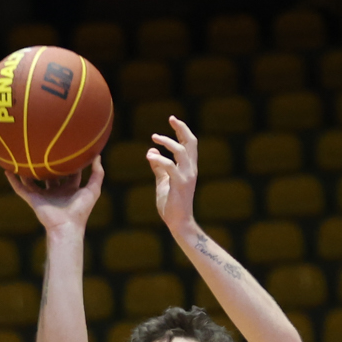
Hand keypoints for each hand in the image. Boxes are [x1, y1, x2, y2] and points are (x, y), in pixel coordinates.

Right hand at [4, 158, 104, 236]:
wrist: (66, 225)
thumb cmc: (81, 209)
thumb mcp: (93, 189)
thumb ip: (97, 173)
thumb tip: (98, 156)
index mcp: (70, 189)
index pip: (70, 173)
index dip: (70, 162)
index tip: (67, 148)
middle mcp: (56, 191)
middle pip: (51, 175)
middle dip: (48, 164)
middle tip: (44, 148)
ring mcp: (43, 195)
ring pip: (33, 180)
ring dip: (28, 170)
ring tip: (21, 157)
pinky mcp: (33, 199)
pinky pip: (20, 188)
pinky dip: (13, 180)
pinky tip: (7, 170)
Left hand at [148, 116, 200, 231]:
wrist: (178, 222)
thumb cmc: (171, 203)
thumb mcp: (163, 181)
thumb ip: (158, 167)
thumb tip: (151, 151)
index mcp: (188, 168)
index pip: (189, 144)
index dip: (182, 130)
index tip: (173, 120)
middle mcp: (190, 169)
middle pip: (190, 143)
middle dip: (181, 129)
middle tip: (171, 118)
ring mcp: (186, 176)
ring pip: (181, 151)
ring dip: (167, 142)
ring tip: (154, 137)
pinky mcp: (180, 184)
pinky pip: (170, 167)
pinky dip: (160, 159)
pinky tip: (150, 156)